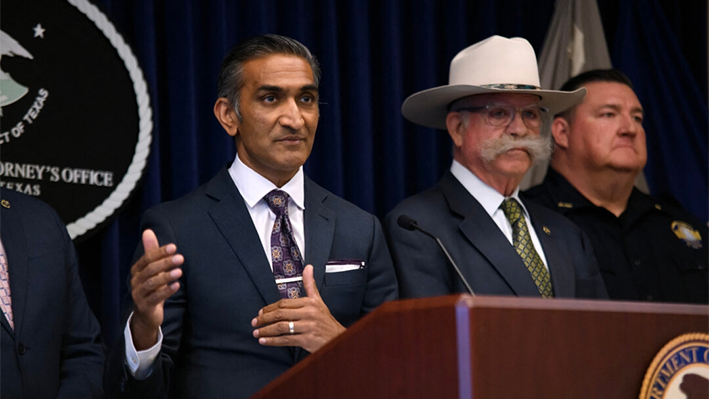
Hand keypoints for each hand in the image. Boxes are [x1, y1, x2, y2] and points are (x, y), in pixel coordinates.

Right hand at [129, 229, 182, 349]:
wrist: (146, 314)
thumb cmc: (152, 288)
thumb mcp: (153, 269)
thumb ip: (152, 251)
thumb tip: (148, 231)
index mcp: (137, 271)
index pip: (147, 258)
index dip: (160, 252)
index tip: (174, 247)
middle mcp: (136, 281)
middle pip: (149, 270)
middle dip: (165, 263)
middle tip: (180, 258)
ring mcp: (138, 294)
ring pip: (151, 284)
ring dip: (166, 276)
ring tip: (179, 272)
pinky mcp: (144, 306)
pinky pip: (155, 298)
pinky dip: (166, 291)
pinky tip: (176, 285)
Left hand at [251, 265, 345, 352]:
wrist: (337, 338)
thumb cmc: (325, 320)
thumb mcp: (318, 300)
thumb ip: (310, 284)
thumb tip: (308, 267)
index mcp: (309, 303)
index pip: (284, 303)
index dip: (270, 308)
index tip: (261, 312)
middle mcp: (308, 313)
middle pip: (280, 314)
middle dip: (264, 319)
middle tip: (255, 322)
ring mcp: (307, 326)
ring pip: (281, 327)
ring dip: (266, 331)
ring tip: (257, 333)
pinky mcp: (306, 339)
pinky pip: (286, 340)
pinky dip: (273, 341)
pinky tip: (265, 341)